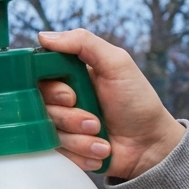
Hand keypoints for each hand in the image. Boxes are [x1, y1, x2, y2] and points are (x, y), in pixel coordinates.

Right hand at [37, 29, 183, 178]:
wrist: (151, 145)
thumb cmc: (138, 102)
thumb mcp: (117, 64)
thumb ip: (84, 43)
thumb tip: (44, 36)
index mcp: (68, 75)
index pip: (37, 76)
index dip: (50, 89)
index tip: (70, 96)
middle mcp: (60, 98)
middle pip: (39, 107)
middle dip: (69, 117)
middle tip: (94, 120)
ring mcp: (61, 124)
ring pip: (49, 131)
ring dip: (79, 137)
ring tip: (101, 135)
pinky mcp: (65, 147)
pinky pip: (57, 151)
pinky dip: (82, 152)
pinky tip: (100, 150)